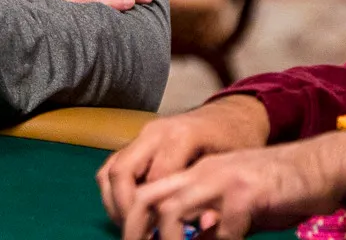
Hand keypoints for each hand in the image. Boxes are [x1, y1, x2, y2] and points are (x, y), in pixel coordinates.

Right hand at [98, 95, 270, 224]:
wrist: (228, 117)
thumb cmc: (235, 142)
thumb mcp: (230, 166)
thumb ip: (210, 191)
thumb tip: (202, 225)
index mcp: (180, 137)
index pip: (153, 179)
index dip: (152, 211)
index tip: (160, 234)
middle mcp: (154, 133)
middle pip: (121, 171)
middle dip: (123, 207)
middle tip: (135, 233)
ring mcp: (142, 135)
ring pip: (110, 169)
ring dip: (113, 200)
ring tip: (129, 225)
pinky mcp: (137, 141)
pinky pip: (113, 166)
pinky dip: (114, 191)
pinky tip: (129, 210)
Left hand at [120, 131, 345, 239]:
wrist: (322, 166)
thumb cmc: (279, 190)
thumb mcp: (236, 208)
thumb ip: (211, 225)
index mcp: (195, 174)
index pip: (146, 193)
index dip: (132, 222)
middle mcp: (201, 172)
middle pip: (146, 197)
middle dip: (134, 230)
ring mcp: (222, 178)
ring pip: (173, 209)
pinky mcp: (249, 191)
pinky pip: (224, 227)